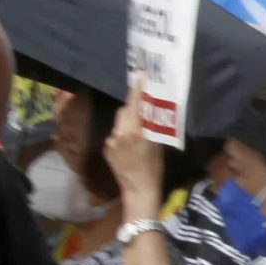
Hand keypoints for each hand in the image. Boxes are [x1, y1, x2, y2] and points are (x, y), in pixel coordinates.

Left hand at [103, 83, 163, 214]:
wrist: (139, 188)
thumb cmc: (154, 167)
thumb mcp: (158, 143)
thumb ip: (152, 126)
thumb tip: (151, 112)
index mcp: (134, 131)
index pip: (134, 104)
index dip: (137, 89)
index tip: (140, 75)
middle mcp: (119, 133)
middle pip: (124, 112)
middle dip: (133, 108)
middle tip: (144, 110)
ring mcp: (111, 141)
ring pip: (120, 123)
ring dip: (128, 123)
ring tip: (139, 134)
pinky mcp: (107, 148)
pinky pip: (116, 135)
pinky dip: (123, 135)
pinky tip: (131, 147)